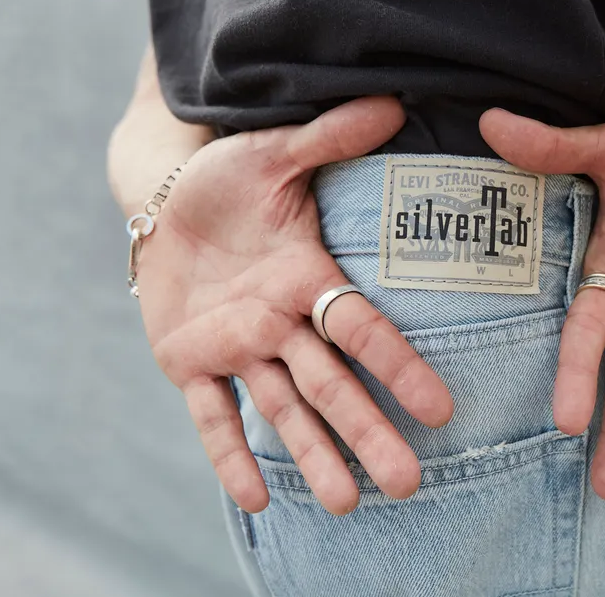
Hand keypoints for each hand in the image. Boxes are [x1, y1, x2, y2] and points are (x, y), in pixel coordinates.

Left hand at [137, 98, 453, 513]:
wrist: (164, 198)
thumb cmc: (228, 177)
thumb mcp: (274, 153)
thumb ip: (329, 137)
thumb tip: (391, 101)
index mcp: (310, 277)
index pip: (362, 329)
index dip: (398, 367)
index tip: (439, 409)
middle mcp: (283, 322)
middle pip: (332, 385)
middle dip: (368, 433)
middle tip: (406, 483)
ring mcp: (238, 345)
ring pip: (282, 407)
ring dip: (313, 454)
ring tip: (344, 504)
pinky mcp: (190, 360)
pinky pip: (212, 413)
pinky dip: (230, 453)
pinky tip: (257, 499)